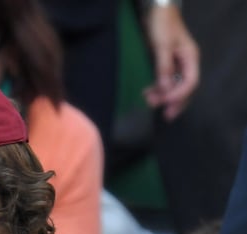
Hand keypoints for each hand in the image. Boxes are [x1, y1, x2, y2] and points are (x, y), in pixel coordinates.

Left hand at [142, 5, 199, 120]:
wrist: (157, 12)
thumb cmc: (162, 25)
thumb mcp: (162, 46)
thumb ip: (164, 68)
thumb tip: (165, 90)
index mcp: (190, 58)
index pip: (191, 82)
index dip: (180, 95)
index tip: (166, 102)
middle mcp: (187, 63)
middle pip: (186, 88)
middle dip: (176, 102)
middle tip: (165, 115)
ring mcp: (178, 65)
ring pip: (175, 87)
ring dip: (164, 97)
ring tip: (149, 101)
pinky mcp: (168, 65)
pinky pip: (166, 82)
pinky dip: (158, 90)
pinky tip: (148, 93)